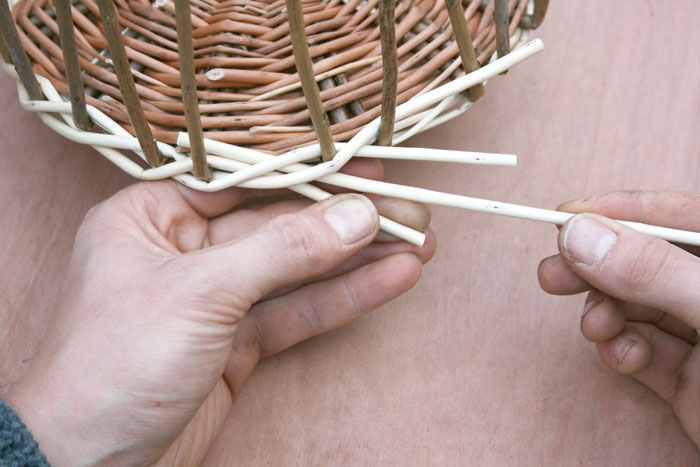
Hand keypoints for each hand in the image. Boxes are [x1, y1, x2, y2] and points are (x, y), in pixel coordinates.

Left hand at [6, 159, 435, 465]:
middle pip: (279, 225)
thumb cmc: (115, 363)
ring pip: (296, 270)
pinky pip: (297, 312)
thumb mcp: (201, 291)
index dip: (309, 172)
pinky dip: (343, 298)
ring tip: (419, 241)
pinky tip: (392, 279)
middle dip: (346, 221)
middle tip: (410, 208)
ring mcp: (214, 299)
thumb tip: (357, 215)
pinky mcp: (237, 343)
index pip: (243, 180)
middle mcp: (184, 250)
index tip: (367, 166)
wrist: (90, 463)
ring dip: (357, 259)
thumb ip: (283, 250)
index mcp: (151, 216)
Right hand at [538, 191, 699, 447]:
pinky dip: (620, 350)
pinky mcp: (688, 376)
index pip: (678, 215)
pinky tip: (621, 357)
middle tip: (552, 275)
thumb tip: (579, 235)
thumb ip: (652, 270)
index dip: (620, 211)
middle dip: (597, 269)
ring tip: (596, 329)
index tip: (565, 218)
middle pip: (646, 262)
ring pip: (636, 307)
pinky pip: (641, 350)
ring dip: (605, 315)